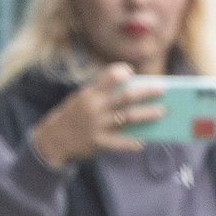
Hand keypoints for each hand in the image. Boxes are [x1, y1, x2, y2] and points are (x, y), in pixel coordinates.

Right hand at [27, 64, 161, 168]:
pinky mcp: (97, 143)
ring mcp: (96, 125)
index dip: (121, 73)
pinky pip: (118, 143)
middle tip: (162, 89)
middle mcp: (94, 107)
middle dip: (145, 92)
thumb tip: (136, 94)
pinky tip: (142, 142)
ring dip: (146, 114)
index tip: (133, 71)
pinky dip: (130, 143)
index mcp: (90, 94)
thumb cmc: (75, 117)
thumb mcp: (83, 100)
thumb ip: (105, 96)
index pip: (108, 77)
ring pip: (127, 118)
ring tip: (162, 112)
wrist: (52, 140)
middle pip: (125, 97)